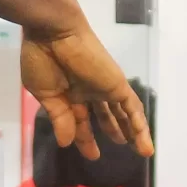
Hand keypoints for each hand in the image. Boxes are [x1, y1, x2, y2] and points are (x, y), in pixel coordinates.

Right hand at [21, 0, 151, 162]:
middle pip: (105, 115)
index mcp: (69, 93)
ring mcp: (104, 87)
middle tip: (119, 146)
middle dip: (112, 130)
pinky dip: (139, 125)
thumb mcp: (47, 96)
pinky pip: (132, 107)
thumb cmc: (42, 60)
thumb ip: (60, 119)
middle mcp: (89, 90)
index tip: (91, 154)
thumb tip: (66, 143)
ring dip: (132, 131)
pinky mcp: (116, 84)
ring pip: (123, 113)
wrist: (52, 33)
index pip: (81, 120)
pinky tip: (144, 143)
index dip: (85, 138)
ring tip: (142, 150)